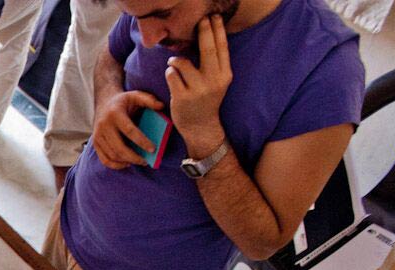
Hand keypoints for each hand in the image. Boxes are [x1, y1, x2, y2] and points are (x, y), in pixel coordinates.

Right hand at [92, 90, 163, 168]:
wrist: (103, 103)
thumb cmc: (124, 101)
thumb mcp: (136, 95)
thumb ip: (149, 100)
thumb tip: (161, 106)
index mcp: (115, 114)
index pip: (129, 131)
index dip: (141, 141)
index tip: (153, 149)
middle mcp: (104, 125)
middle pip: (119, 147)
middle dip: (134, 157)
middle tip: (146, 160)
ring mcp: (97, 136)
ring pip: (112, 155)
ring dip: (127, 161)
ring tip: (140, 161)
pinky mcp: (95, 143)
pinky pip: (105, 159)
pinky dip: (116, 165)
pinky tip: (127, 163)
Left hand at [166, 15, 231, 156]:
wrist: (201, 127)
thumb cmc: (206, 99)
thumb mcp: (217, 81)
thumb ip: (214, 63)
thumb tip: (207, 35)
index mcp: (224, 75)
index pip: (222, 48)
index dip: (218, 30)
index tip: (214, 16)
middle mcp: (213, 81)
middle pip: (208, 49)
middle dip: (203, 31)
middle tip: (200, 20)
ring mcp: (198, 90)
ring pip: (183, 63)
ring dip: (176, 59)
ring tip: (175, 63)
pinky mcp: (182, 97)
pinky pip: (171, 75)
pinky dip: (169, 72)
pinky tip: (172, 75)